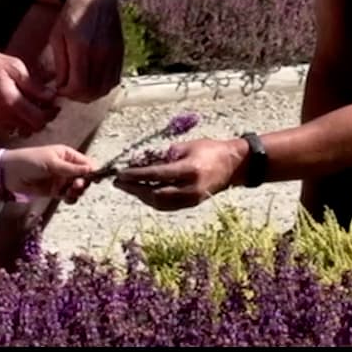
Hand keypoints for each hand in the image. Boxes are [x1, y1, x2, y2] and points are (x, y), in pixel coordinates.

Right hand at [0, 47, 59, 137]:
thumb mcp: (15, 67)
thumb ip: (34, 85)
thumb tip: (50, 96)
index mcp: (12, 102)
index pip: (39, 120)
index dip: (50, 114)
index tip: (54, 106)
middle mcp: (2, 117)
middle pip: (31, 129)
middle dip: (40, 119)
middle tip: (43, 106)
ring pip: (18, 131)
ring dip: (27, 123)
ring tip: (28, 108)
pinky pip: (5, 130)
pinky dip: (13, 124)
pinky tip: (13, 111)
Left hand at [1, 145, 97, 199]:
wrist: (9, 173)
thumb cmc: (30, 161)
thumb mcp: (52, 162)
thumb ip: (71, 168)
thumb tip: (91, 169)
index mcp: (67, 155)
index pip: (86, 163)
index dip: (92, 171)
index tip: (94, 179)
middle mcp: (66, 167)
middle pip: (84, 177)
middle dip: (83, 182)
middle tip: (76, 185)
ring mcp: (61, 179)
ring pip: (76, 188)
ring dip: (76, 191)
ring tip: (69, 192)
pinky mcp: (54, 191)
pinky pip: (67, 195)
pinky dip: (69, 197)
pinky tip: (65, 197)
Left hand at [50, 0, 123, 102]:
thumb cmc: (71, 15)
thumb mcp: (57, 36)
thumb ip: (60, 64)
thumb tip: (62, 87)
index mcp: (81, 47)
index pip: (78, 86)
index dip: (66, 93)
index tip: (59, 88)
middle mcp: (101, 53)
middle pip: (92, 92)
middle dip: (77, 96)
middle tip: (68, 90)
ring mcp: (113, 54)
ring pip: (104, 89)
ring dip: (90, 94)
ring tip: (79, 86)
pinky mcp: (120, 54)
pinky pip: (113, 80)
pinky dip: (102, 86)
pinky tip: (92, 80)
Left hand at [111, 138, 247, 210]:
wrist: (233, 165)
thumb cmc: (209, 150)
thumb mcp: (186, 146)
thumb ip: (164, 155)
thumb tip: (140, 162)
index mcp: (189, 170)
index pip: (156, 175)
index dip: (136, 175)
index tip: (120, 173)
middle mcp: (190, 188)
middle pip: (155, 194)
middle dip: (134, 189)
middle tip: (118, 183)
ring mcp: (192, 199)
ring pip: (160, 203)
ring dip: (141, 196)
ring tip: (127, 187)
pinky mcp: (192, 204)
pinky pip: (167, 206)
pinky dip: (153, 200)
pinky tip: (143, 192)